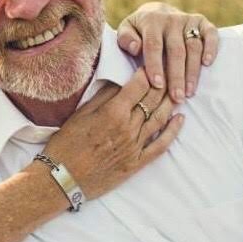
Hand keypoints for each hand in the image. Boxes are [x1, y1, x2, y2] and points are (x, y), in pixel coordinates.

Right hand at [42, 69, 182, 199]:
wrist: (62, 178)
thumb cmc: (66, 145)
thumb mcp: (80, 115)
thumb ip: (103, 97)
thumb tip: (120, 82)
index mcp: (113, 112)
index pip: (139, 86)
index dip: (146, 72)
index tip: (150, 64)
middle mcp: (128, 128)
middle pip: (152, 99)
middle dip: (162, 83)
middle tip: (168, 72)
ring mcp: (134, 146)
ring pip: (160, 118)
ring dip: (170, 102)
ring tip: (176, 90)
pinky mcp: (136, 162)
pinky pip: (161, 145)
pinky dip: (173, 131)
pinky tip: (180, 119)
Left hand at [116, 2, 218, 102]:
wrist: (156, 11)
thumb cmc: (138, 29)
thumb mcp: (126, 30)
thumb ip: (125, 39)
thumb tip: (135, 48)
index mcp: (151, 21)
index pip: (154, 46)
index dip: (156, 65)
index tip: (157, 85)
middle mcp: (171, 19)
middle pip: (176, 50)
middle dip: (177, 76)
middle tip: (177, 97)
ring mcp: (188, 20)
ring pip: (193, 47)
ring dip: (193, 71)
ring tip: (190, 92)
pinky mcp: (202, 22)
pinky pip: (210, 34)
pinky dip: (211, 48)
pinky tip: (207, 64)